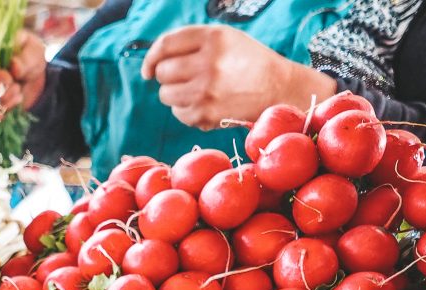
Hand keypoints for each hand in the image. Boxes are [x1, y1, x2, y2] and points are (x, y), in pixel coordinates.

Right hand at [0, 31, 47, 116]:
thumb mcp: (34, 51)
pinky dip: (1, 115)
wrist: (33, 76)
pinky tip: (13, 107)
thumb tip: (14, 66)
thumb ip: (25, 58)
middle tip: (17, 88)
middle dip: (1, 92)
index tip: (9, 79)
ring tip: (19, 94)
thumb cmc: (31, 56)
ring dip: (4, 103)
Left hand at [142, 25, 336, 129]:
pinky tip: (208, 103)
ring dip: (175, 94)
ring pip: (165, 95)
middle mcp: (209, 63)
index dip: (151, 57)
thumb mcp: (224, 39)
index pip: (166, 45)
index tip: (148, 69)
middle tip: (186, 78)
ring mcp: (206, 90)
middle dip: (168, 76)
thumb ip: (189, 44)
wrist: (278, 89)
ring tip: (199, 90)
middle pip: (162, 72)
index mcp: (213, 38)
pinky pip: (178, 114)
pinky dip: (187, 110)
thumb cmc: (246, 62)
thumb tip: (151, 64)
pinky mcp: (205, 114)